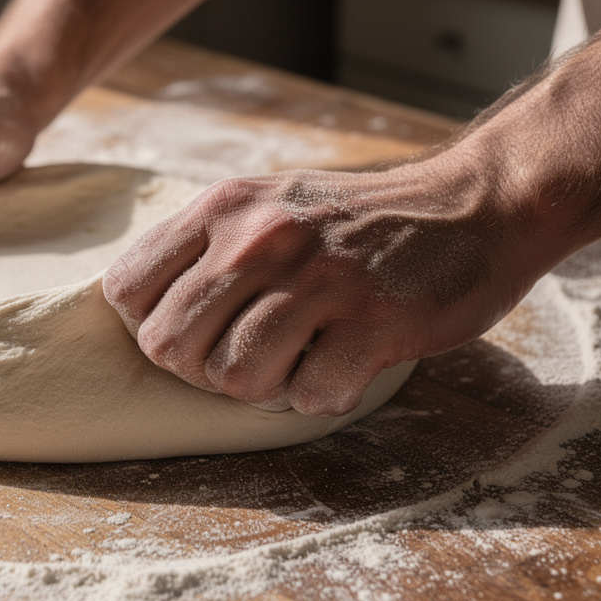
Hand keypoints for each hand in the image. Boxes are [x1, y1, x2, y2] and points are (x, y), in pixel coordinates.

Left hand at [102, 156, 542, 414]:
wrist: (475, 206)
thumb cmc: (357, 220)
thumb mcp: (267, 202)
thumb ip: (205, 246)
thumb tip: (138, 310)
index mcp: (225, 207)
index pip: (125, 290)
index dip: (151, 324)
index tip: (197, 327)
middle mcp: (261, 238)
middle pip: (170, 347)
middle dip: (202, 369)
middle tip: (251, 354)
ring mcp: (318, 280)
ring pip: (233, 380)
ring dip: (265, 387)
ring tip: (302, 356)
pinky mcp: (373, 323)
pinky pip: (308, 398)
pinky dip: (324, 394)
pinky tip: (347, 361)